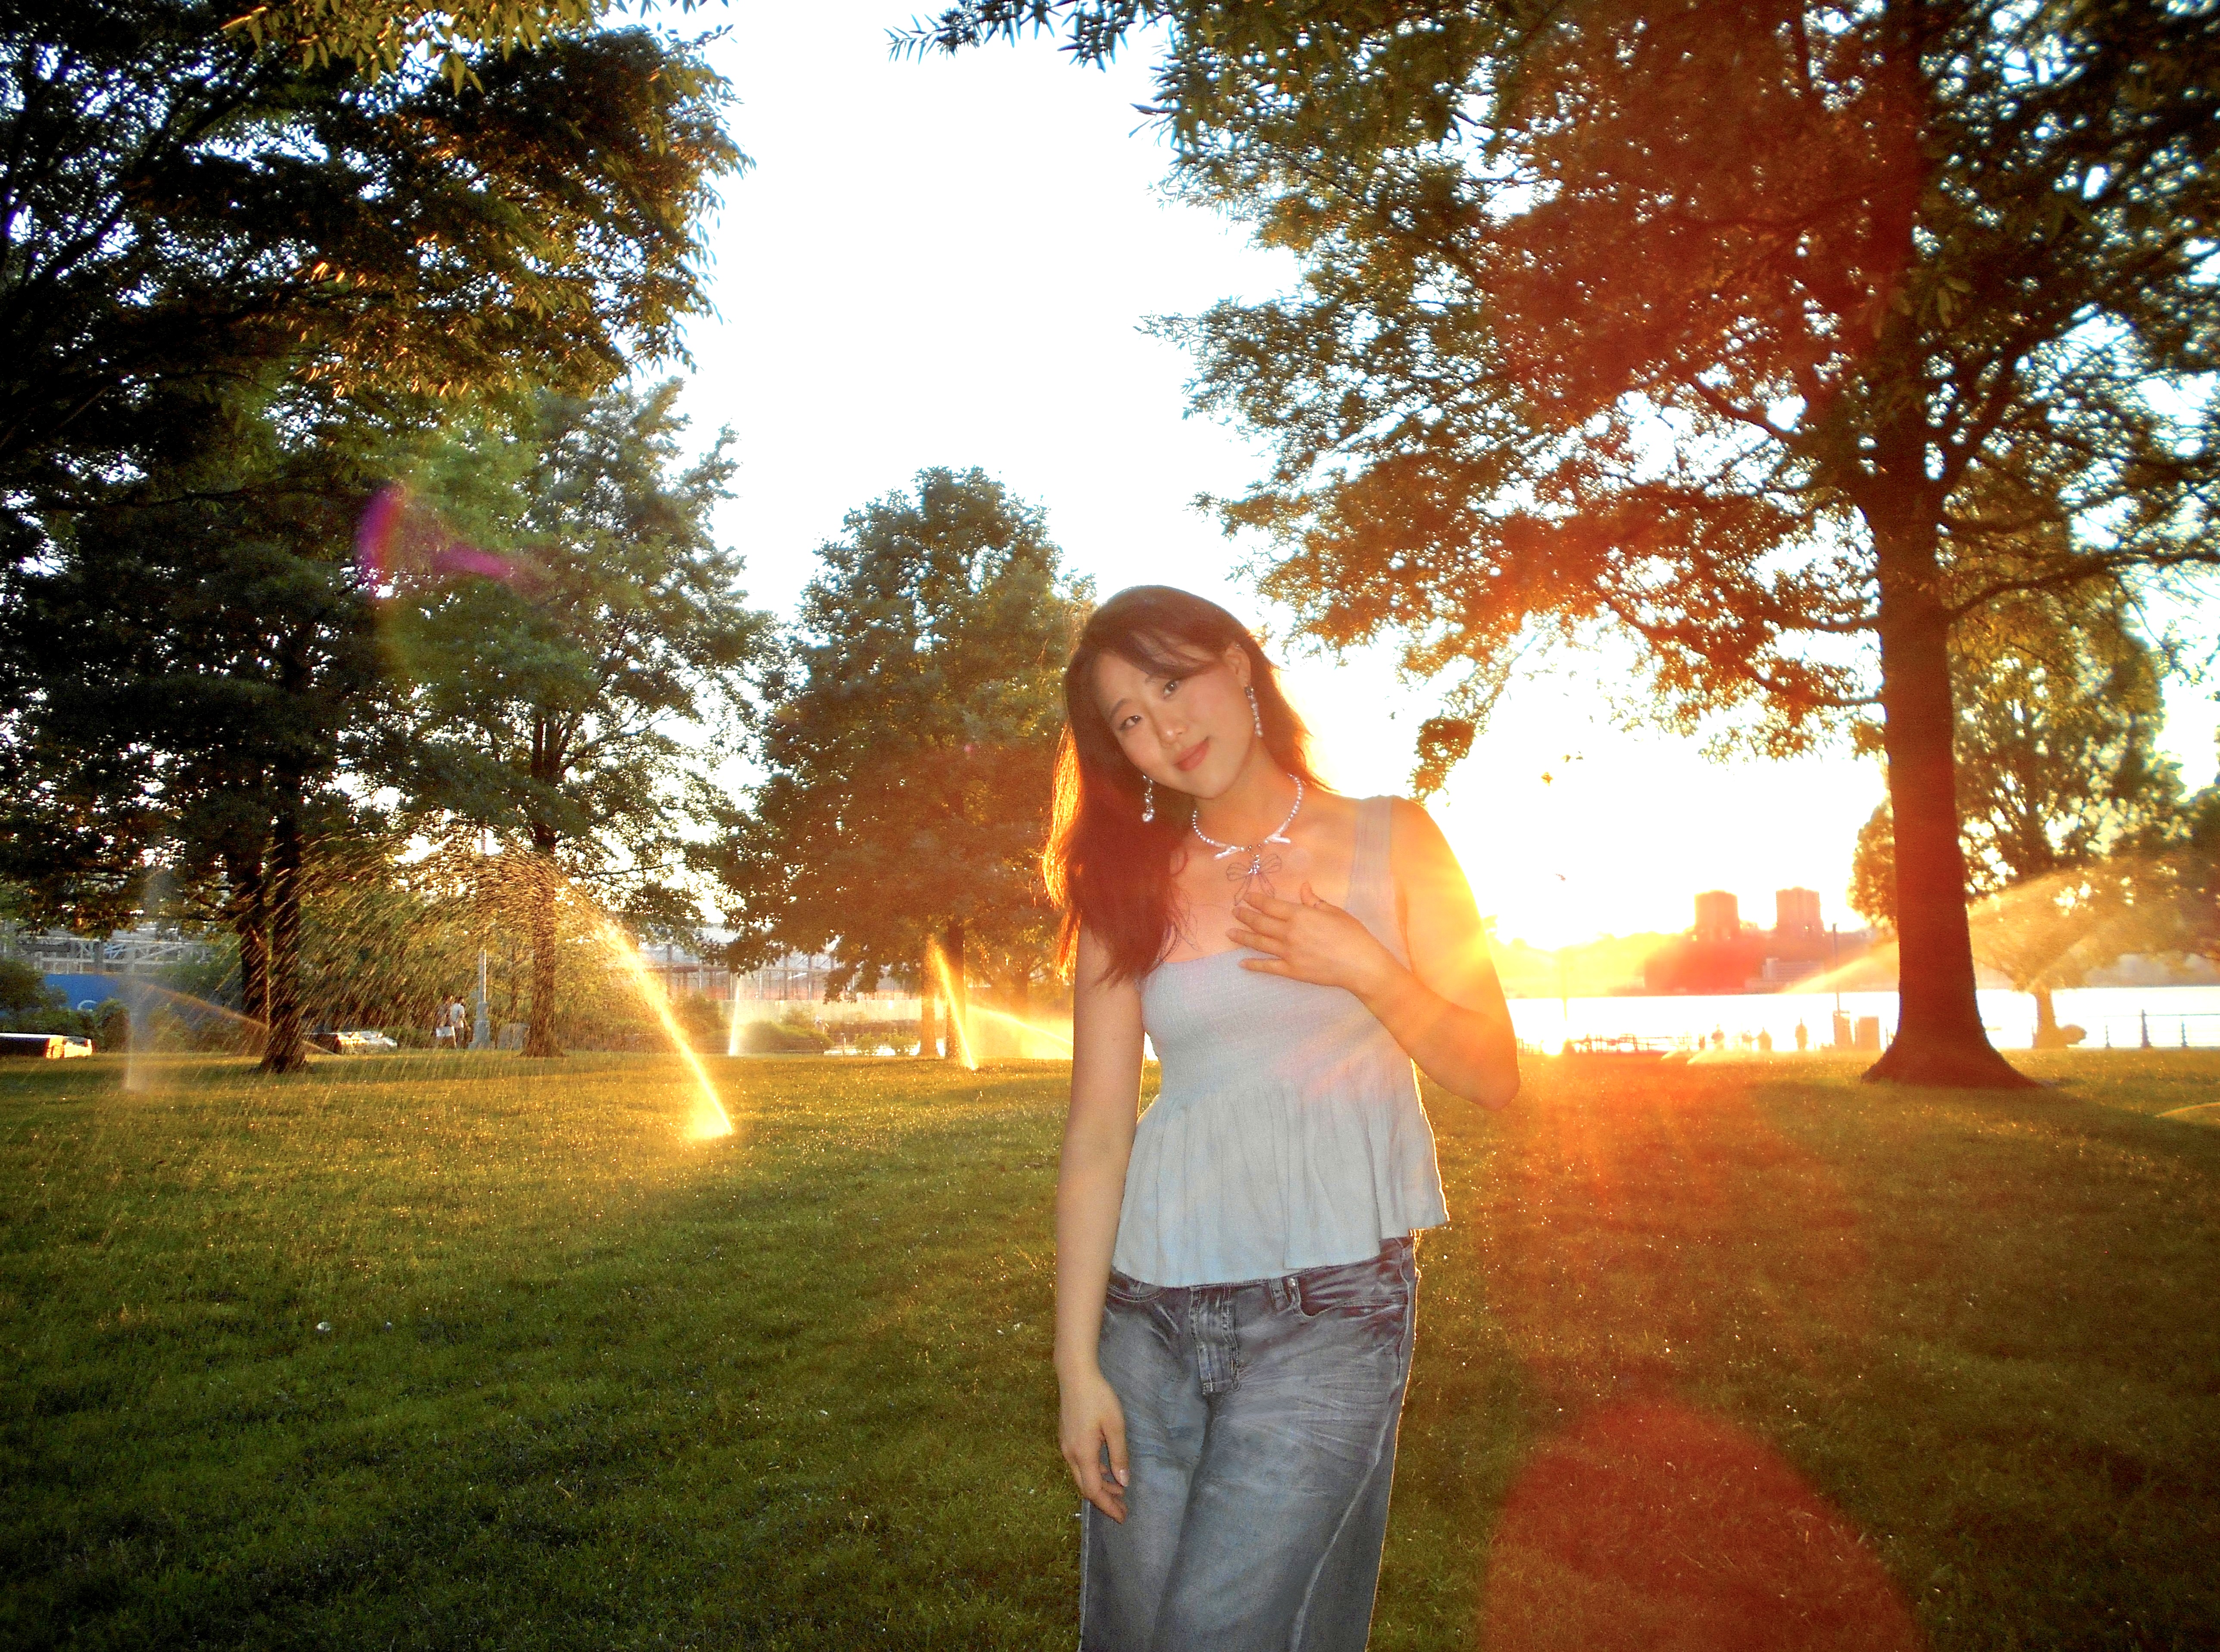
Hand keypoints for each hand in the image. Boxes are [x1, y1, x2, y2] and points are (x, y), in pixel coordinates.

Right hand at [1059, 1365, 1128, 1521]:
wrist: (1075, 1375)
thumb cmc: (1098, 1398)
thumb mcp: (1115, 1426)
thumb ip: (1119, 1455)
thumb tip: (1123, 1483)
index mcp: (1083, 1454)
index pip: (1093, 1491)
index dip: (1108, 1506)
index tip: (1123, 1516)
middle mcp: (1070, 1454)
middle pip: (1085, 1487)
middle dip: (1104, 1501)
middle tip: (1123, 1508)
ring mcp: (1065, 1446)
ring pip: (1081, 1476)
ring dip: (1099, 1485)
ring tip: (1119, 1490)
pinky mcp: (1066, 1437)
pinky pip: (1079, 1464)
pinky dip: (1093, 1472)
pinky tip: (1105, 1469)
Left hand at [1230, 882, 1398, 997]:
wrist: (1360, 964)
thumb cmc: (1352, 935)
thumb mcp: (1334, 912)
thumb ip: (1314, 901)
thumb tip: (1303, 886)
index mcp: (1300, 915)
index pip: (1270, 905)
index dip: (1256, 900)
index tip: (1246, 897)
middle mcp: (1289, 933)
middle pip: (1260, 923)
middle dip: (1245, 916)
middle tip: (1234, 912)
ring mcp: (1288, 953)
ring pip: (1259, 943)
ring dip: (1243, 937)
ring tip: (1230, 933)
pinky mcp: (1291, 970)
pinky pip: (1267, 967)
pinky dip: (1253, 965)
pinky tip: (1242, 963)